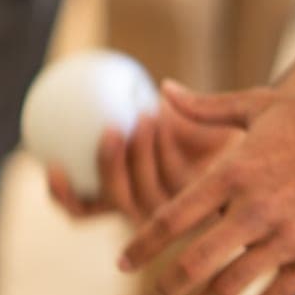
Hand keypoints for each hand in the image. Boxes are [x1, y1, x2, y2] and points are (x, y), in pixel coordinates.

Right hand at [46, 82, 262, 224]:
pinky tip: (165, 116)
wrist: (242, 128)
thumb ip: (121, 108)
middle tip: (111, 129)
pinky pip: (174, 179)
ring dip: (140, 154)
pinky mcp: (201, 207)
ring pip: (144, 193)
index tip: (53, 165)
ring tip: (143, 116)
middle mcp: (141, 208)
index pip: (81, 208)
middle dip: (108, 169)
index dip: (63, 196)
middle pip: (112, 202)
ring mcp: (172, 212)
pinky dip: (165, 148)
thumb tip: (78, 81)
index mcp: (117, 193)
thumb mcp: (152, 112)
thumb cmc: (190, 118)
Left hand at [118, 89, 294, 294]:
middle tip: (160, 292)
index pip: (172, 218)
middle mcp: (252, 209)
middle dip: (170, 284)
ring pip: (232, 286)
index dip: (143, 245)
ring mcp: (285, 236)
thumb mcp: (258, 105)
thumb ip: (205, 107)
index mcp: (231, 173)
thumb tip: (163, 89)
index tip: (123, 262)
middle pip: (194, 263)